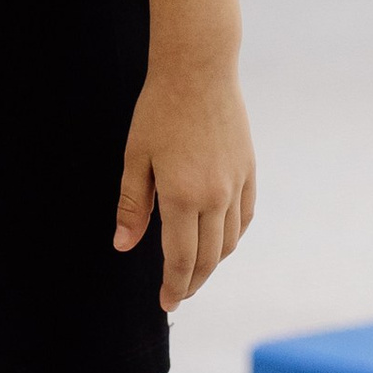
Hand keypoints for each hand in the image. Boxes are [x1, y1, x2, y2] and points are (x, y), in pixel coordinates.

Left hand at [114, 58, 255, 311]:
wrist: (199, 69)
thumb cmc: (159, 109)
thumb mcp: (135, 157)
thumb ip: (132, 205)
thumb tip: (124, 246)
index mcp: (182, 196)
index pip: (180, 259)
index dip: (173, 286)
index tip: (166, 303)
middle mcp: (215, 197)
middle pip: (207, 258)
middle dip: (191, 282)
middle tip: (177, 294)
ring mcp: (236, 184)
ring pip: (229, 241)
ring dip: (212, 263)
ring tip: (194, 270)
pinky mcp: (248, 170)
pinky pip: (245, 217)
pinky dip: (232, 236)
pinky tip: (220, 240)